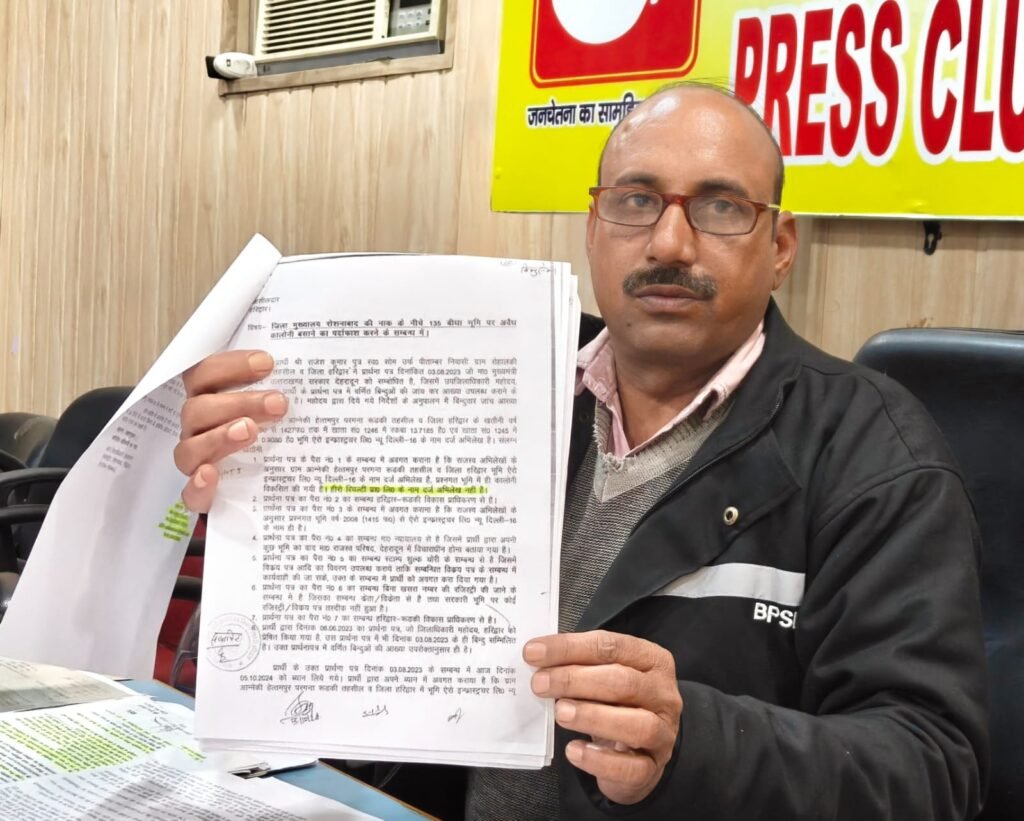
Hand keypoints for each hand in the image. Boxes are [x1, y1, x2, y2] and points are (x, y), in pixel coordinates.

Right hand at [174, 350, 288, 511]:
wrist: (269, 489)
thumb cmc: (272, 437)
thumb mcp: (277, 413)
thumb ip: (282, 395)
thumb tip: (317, 376)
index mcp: (211, 401)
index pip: (204, 374)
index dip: (229, 365)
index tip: (267, 363)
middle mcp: (199, 429)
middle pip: (198, 409)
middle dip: (239, 402)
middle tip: (277, 403)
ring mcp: (198, 462)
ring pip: (190, 447)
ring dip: (219, 436)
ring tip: (250, 432)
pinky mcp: (203, 497)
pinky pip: (190, 492)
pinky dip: (197, 484)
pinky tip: (210, 474)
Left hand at [525, 630, 682, 804]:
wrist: (638, 748)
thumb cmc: (616, 703)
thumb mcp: (603, 675)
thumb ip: (578, 664)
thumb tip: (537, 658)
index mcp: (652, 660)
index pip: (611, 646)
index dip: (570, 647)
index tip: (534, 653)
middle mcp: (664, 694)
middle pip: (623, 682)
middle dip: (575, 680)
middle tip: (540, 683)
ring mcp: (663, 733)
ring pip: (636, 724)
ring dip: (592, 716)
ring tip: (560, 712)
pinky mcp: (652, 767)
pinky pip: (630, 767)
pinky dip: (599, 760)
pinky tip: (574, 750)